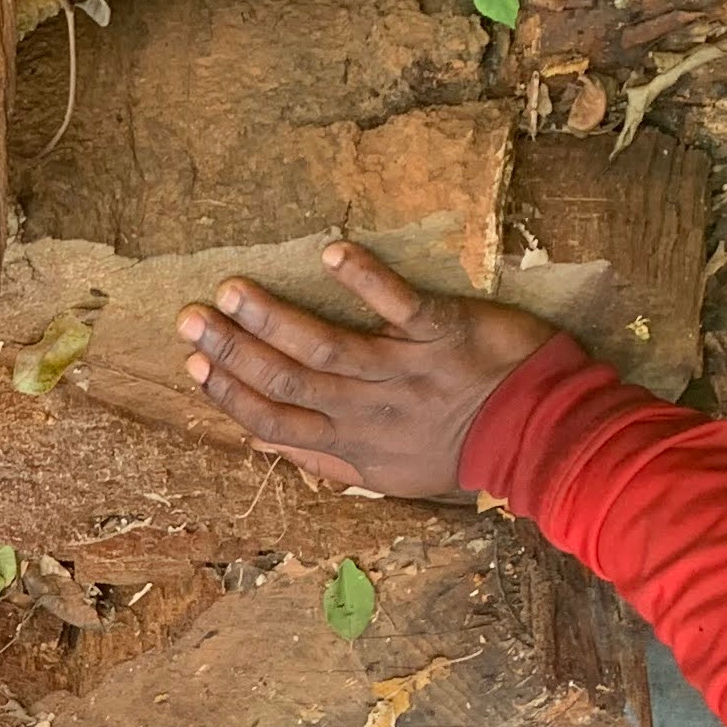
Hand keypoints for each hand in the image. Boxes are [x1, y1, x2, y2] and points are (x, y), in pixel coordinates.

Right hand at [177, 240, 557, 497]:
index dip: (229, 395)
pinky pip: (399, 303)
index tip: (192, 367)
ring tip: (231, 290)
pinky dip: (366, 280)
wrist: (537, 434)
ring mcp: (402, 368)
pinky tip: (332, 250)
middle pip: (286, 379)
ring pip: (326, 345)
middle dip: (232, 349)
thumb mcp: (384, 476)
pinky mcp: (441, 332)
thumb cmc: (457, 452)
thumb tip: (261, 442)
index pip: (272, 420)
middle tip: (189, 318)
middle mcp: (366, 407)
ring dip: (275, 317)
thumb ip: (323, 460)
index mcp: (349, 442)